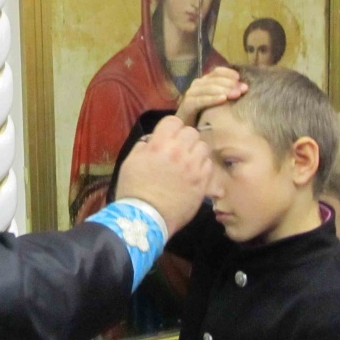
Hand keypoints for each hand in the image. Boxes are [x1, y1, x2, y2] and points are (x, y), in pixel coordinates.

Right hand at [115, 116, 211, 236]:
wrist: (146, 218)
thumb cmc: (133, 190)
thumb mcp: (130, 162)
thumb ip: (143, 147)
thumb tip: (152, 141)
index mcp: (159, 144)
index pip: (173, 121)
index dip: (170, 128)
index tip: (167, 137)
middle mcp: (179, 151)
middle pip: (191, 132)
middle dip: (184, 138)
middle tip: (178, 149)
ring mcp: (193, 167)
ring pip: (203, 147)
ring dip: (195, 151)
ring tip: (188, 161)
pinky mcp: (202, 182)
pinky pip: (209, 165)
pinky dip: (202, 166)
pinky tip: (194, 174)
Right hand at [176, 66, 245, 125]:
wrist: (188, 130)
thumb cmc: (206, 116)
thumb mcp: (219, 102)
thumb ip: (228, 94)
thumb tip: (244, 88)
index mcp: (205, 82)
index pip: (217, 72)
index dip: (228, 73)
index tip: (240, 77)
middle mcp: (197, 85)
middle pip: (214, 79)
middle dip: (230, 83)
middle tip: (244, 89)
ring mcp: (191, 94)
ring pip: (208, 88)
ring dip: (223, 90)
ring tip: (236, 94)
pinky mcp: (187, 105)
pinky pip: (200, 100)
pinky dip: (212, 99)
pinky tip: (223, 99)